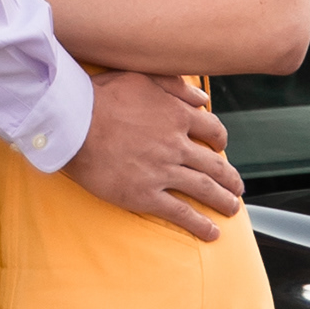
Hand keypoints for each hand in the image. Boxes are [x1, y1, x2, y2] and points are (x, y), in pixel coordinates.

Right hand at [72, 66, 242, 231]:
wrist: (72, 122)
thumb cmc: (100, 96)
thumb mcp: (142, 76)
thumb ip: (176, 85)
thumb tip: (203, 98)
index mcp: (176, 116)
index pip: (212, 130)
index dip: (220, 141)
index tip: (221, 149)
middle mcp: (176, 144)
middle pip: (214, 164)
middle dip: (230, 178)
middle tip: (237, 188)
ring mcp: (162, 171)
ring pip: (203, 189)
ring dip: (223, 201)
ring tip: (232, 209)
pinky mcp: (145, 194)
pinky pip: (180, 212)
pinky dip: (199, 224)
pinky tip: (211, 233)